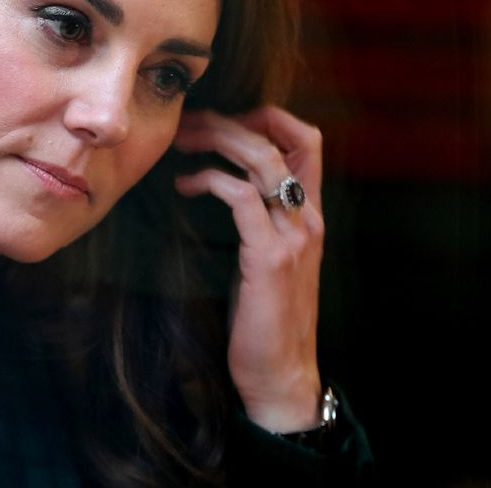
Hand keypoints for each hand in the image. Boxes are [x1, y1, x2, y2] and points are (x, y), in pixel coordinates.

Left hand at [173, 106, 324, 433]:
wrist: (281, 374)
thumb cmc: (265, 319)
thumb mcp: (267, 258)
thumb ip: (258, 220)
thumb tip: (222, 182)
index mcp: (309, 213)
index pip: (306, 140)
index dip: (266, 117)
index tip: (222, 121)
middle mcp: (307, 217)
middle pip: (277, 139)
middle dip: (227, 120)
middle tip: (186, 123)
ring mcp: (293, 235)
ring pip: (261, 158)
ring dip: (216, 139)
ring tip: (181, 142)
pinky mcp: (270, 256)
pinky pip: (240, 196)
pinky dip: (209, 178)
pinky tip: (185, 184)